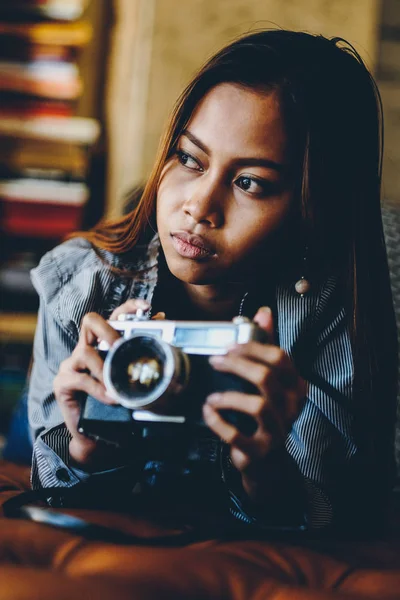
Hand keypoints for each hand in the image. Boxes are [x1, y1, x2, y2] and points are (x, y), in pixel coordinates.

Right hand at [53, 298, 158, 468]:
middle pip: (90, 321)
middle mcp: (85, 348)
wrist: (94, 433)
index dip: (128, 307)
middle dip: (108, 331)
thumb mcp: (129, 378)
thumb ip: (140, 360)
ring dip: (103, 368)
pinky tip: (110, 397)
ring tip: (115, 384)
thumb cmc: (114, 402)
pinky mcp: (63, 382)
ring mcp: (71, 364)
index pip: (113, 316)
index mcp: (102, 344)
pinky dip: (98, 388)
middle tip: (120, 347)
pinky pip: (80, 378)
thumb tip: (161, 342)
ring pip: (84, 352)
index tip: (147, 307)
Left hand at [202, 306, 305, 495]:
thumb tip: (263, 313)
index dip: (251, 347)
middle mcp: (291, 407)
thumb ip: (266, 346)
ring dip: (228, 396)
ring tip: (213, 396)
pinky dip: (218, 422)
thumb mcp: (269, 379)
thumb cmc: (265, 415)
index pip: (279, 358)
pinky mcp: (260, 450)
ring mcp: (278, 430)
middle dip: (236, 365)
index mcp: (295, 386)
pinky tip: (209, 412)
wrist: (266, 461)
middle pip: (266, 377)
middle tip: (215, 361)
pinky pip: (237, 434)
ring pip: (257, 405)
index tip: (229, 346)